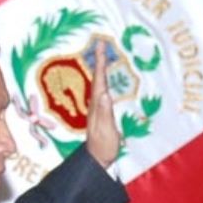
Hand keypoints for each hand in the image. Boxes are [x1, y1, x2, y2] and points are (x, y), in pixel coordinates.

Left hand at [84, 38, 120, 167]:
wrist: (97, 159)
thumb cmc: (103, 146)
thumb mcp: (106, 130)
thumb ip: (105, 113)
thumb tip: (105, 94)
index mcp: (97, 105)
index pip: (99, 80)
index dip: (100, 63)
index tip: (101, 47)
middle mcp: (96, 103)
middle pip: (97, 77)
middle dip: (99, 60)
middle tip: (101, 44)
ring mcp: (97, 107)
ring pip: (99, 82)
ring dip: (101, 68)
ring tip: (102, 55)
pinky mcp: (101, 112)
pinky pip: (102, 89)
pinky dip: (104, 79)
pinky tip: (105, 79)